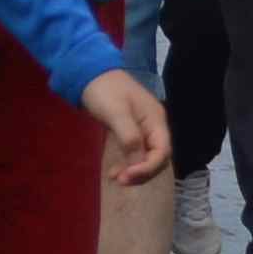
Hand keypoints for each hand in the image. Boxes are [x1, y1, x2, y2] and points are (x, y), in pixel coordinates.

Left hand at [80, 73, 171, 187]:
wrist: (90, 73)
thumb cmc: (104, 90)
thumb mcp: (116, 113)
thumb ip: (129, 137)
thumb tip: (138, 162)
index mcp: (155, 120)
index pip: (162, 152)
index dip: (148, 168)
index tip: (127, 177)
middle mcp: (154, 126)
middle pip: (157, 157)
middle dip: (142, 172)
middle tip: (120, 180)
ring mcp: (143, 129)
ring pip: (146, 157)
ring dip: (134, 170)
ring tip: (114, 177)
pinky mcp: (131, 131)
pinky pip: (135, 152)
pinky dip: (127, 163)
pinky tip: (114, 171)